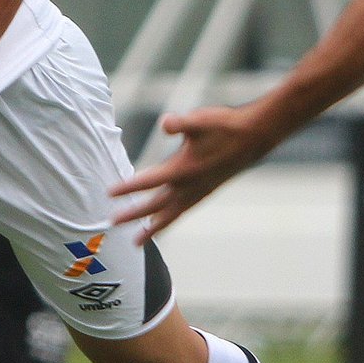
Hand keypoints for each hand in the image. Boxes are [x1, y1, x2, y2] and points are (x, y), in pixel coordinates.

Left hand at [109, 105, 273, 244]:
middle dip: (133, 214)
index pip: (149, 180)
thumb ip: (181, 124)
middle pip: (155, 204)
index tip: (109, 193)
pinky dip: (170, 221)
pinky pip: (183, 212)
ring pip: (171, 214)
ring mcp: (199, 191)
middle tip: (112, 223)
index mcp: (184, 169)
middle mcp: (190, 185)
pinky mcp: (206, 192)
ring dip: (153, 228)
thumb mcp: (200, 120)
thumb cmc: (224, 126)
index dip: (128, 186)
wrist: (254, 137)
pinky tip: (162, 225)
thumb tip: (166, 123)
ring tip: (137, 242)